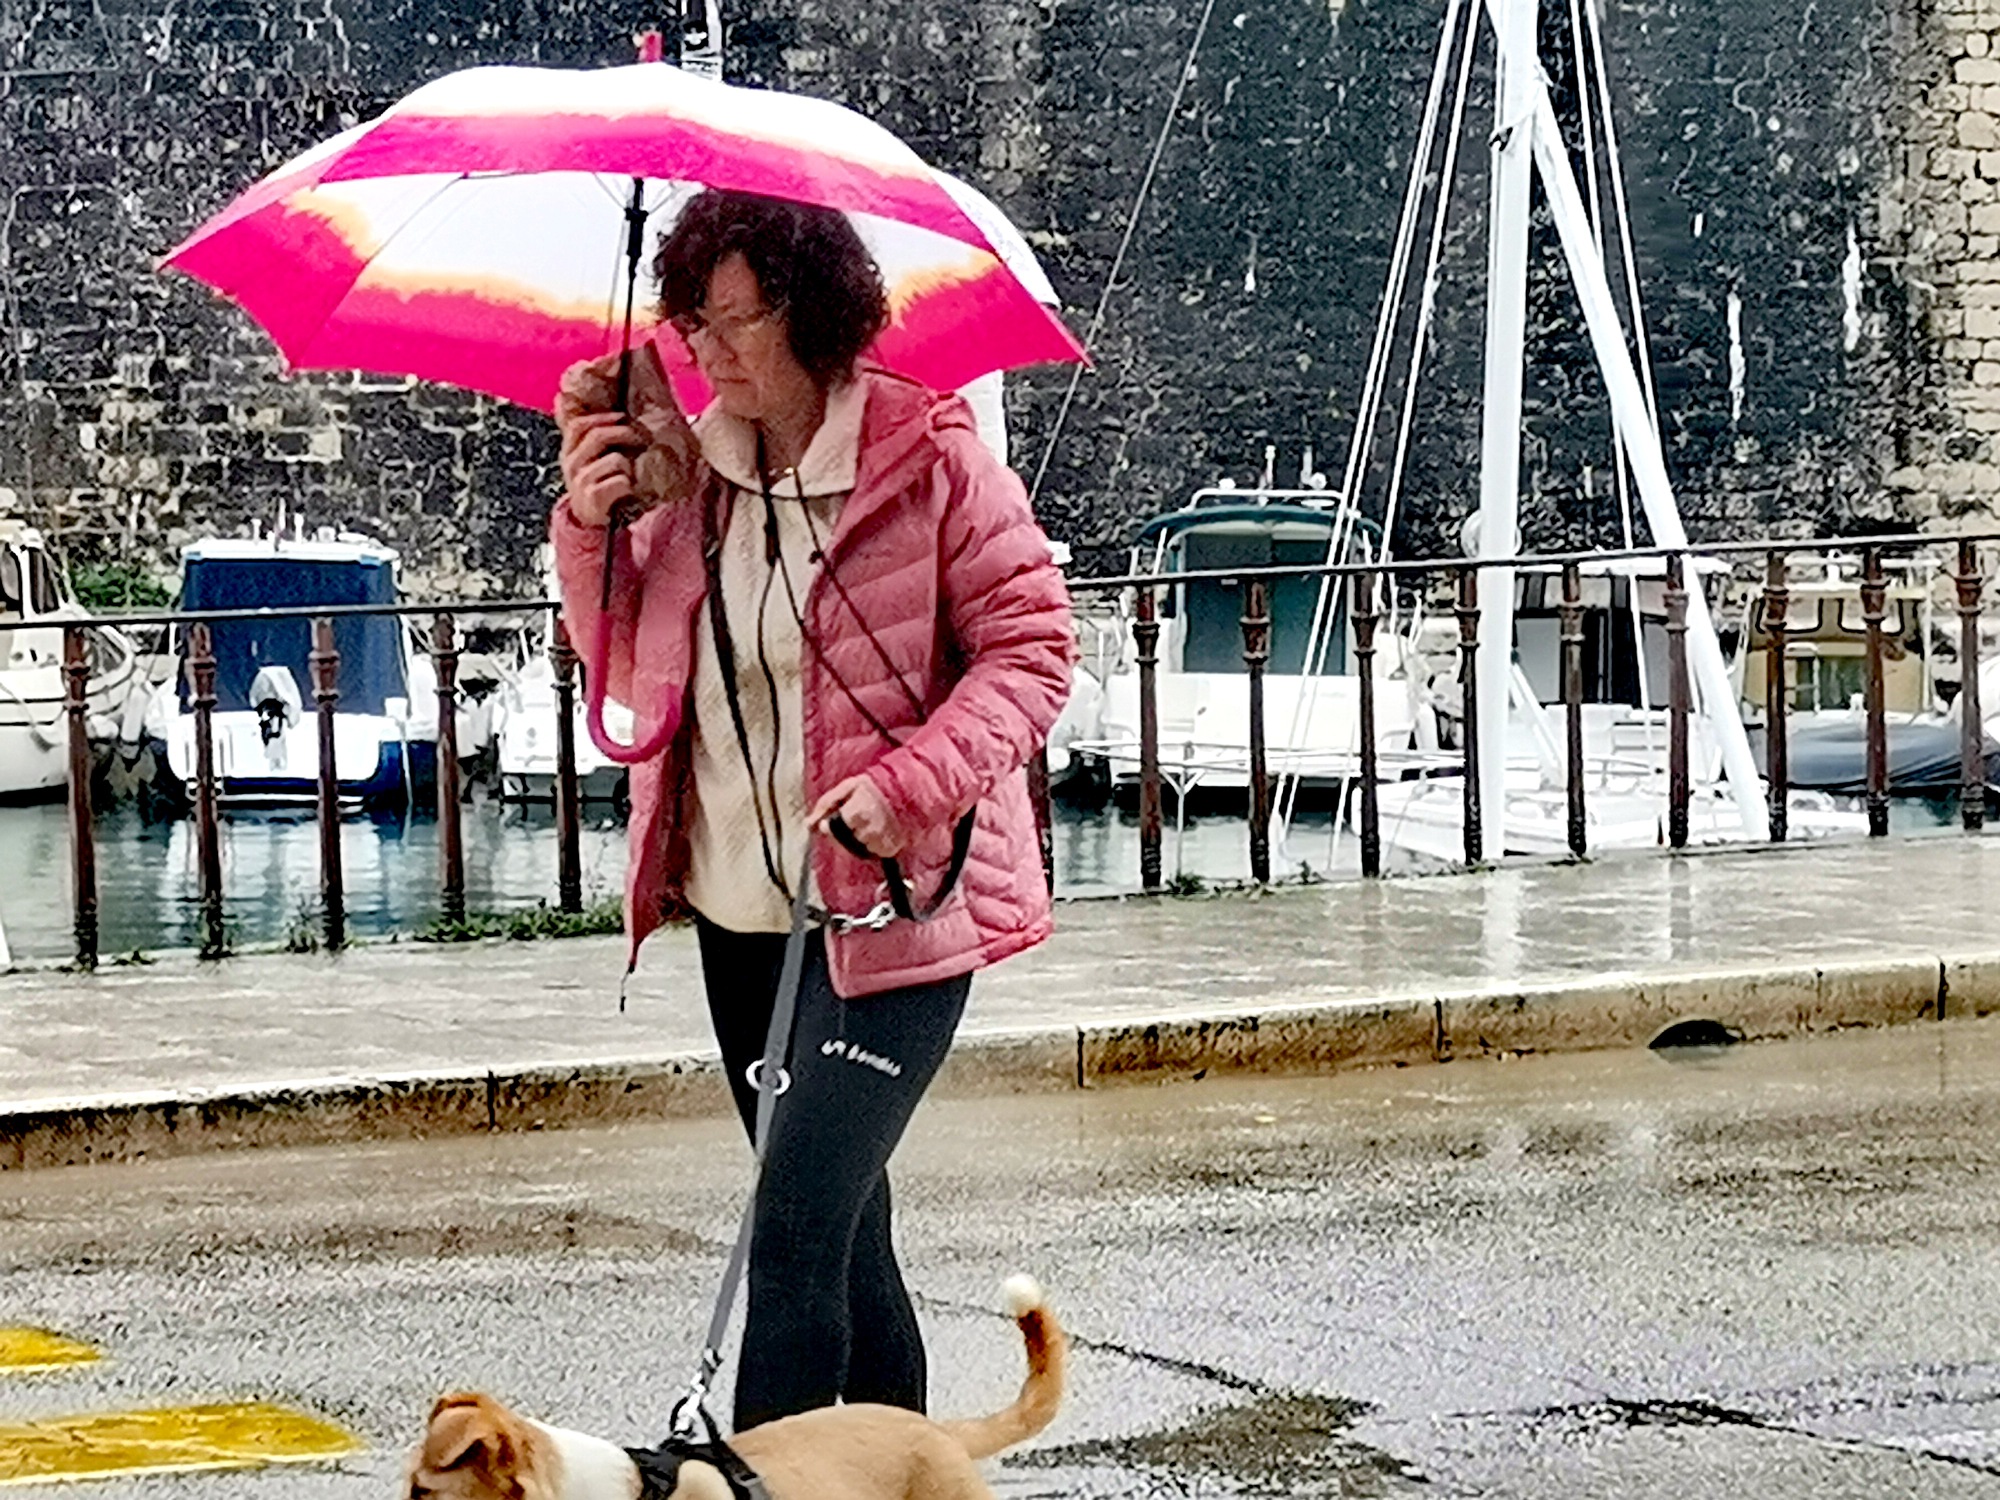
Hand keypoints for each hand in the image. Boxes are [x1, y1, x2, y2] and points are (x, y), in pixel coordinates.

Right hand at [555, 345, 698, 526]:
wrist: (592, 521)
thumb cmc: (600, 481)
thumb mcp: (595, 455)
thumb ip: (601, 430)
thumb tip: (621, 398)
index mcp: (571, 447)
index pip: (577, 422)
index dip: (601, 415)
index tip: (622, 415)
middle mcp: (571, 461)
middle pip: (595, 433)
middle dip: (623, 431)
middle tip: (639, 437)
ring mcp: (580, 480)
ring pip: (613, 458)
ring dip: (628, 461)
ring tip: (632, 468)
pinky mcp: (592, 498)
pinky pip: (619, 480)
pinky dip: (628, 483)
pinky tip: (628, 488)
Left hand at [808, 775, 904, 857]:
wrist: (909, 790)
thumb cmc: (875, 786)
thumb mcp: (847, 787)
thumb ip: (825, 805)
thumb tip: (808, 824)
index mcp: (855, 813)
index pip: (831, 830)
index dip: (830, 826)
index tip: (834, 819)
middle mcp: (868, 830)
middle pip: (843, 842)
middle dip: (843, 833)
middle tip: (854, 819)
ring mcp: (880, 841)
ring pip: (858, 849)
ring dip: (858, 839)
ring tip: (868, 822)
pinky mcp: (890, 849)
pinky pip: (873, 853)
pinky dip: (872, 844)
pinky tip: (877, 830)